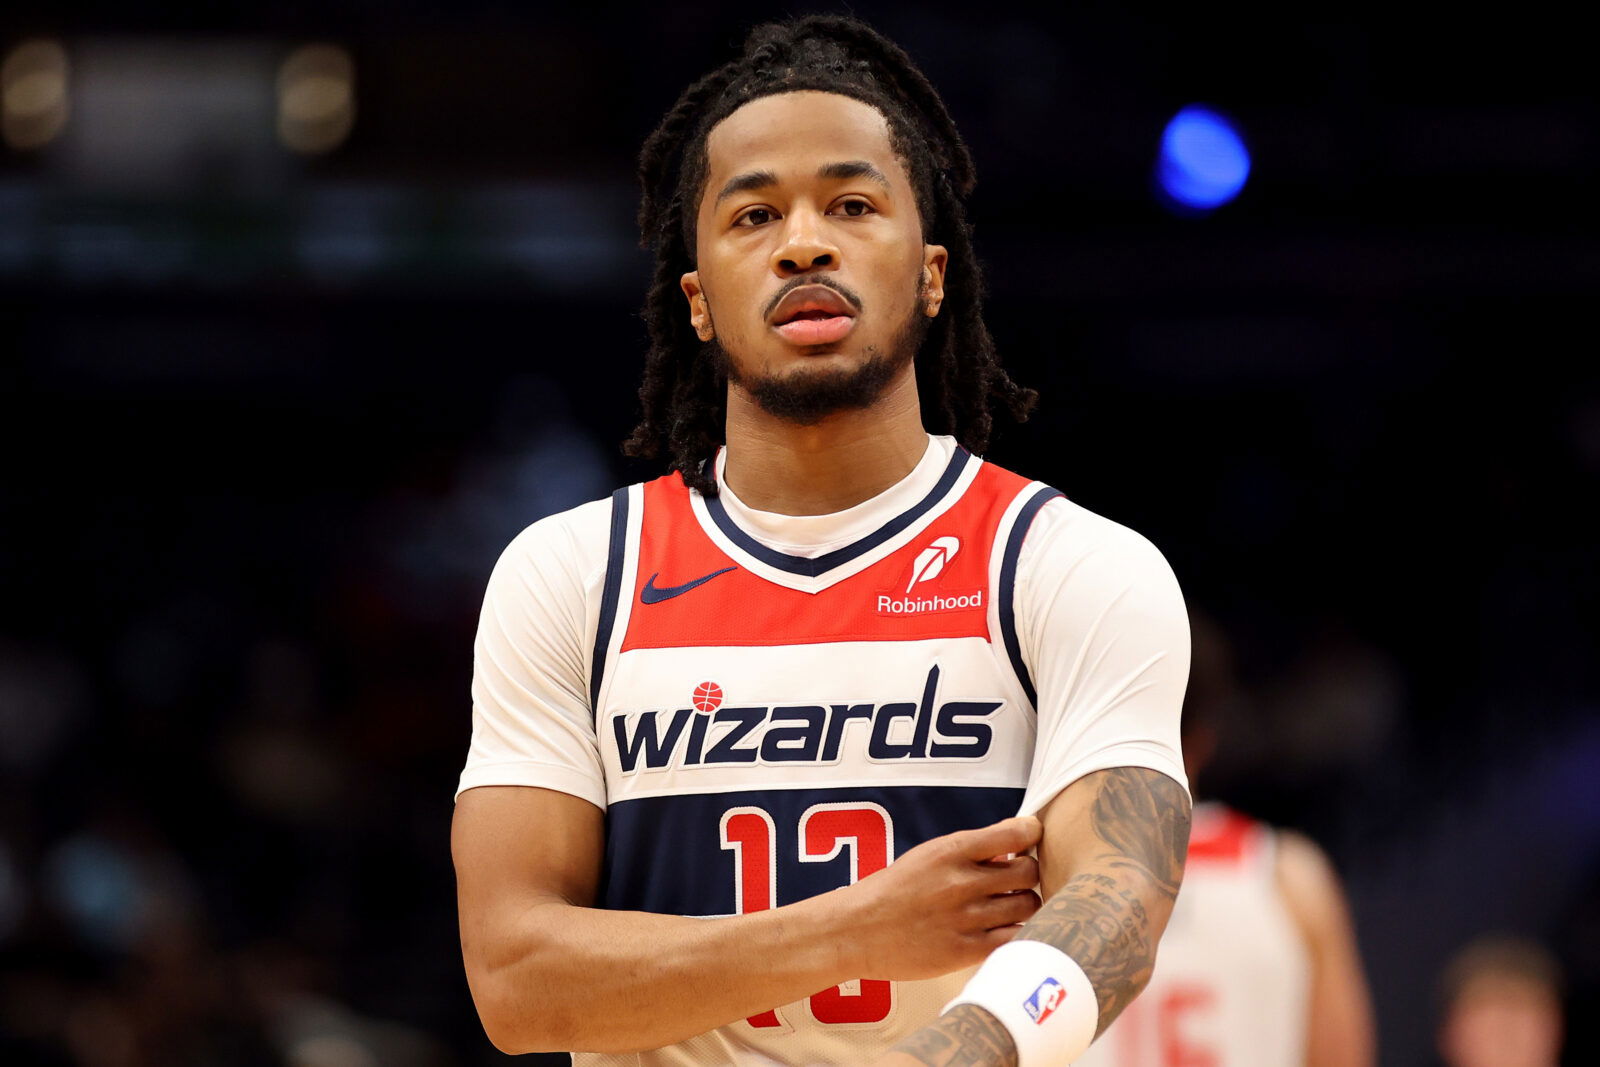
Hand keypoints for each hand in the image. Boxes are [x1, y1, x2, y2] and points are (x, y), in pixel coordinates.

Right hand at [835, 815, 1042, 981]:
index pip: (1014, 833)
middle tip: (1016, 880)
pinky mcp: (967, 950)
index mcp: (951, 851)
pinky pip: (1015, 938)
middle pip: (1029, 871)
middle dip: (1027, 873)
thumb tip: (1011, 846)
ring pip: (1028, 906)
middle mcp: (963, 882)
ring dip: (1024, 904)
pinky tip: (1004, 929)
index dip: (1030, 834)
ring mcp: (967, 918)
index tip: (1030, 838)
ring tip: (1009, 906)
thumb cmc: (892, 891)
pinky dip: (1017, 932)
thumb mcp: (927, 856)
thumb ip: (969, 851)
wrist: (858, 931)